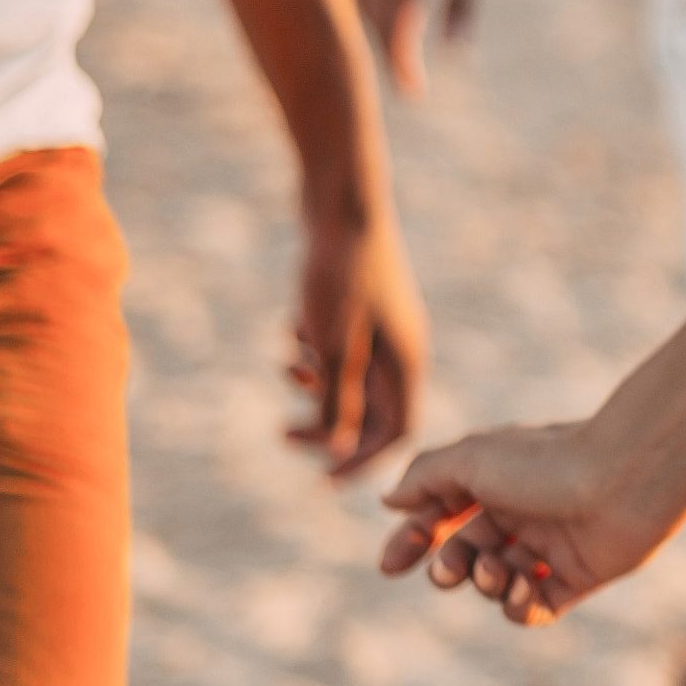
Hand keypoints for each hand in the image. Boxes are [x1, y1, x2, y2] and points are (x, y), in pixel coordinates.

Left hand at [289, 210, 426, 477]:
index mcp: (404, 363)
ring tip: (286, 365)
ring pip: (350, 383)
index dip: (362, 464)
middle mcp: (400, 351)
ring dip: (315, 388)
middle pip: (371, 413)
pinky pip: (339, 354)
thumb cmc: (338, 275)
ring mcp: (383, 331)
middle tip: (280, 435)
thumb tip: (337, 446)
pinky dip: (314, 355)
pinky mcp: (362, 313)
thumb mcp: (330, 346)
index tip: (322, 482)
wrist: (340, 204)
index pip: (397, 434)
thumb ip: (336, 400)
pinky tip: (292, 330)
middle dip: (326, 428)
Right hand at [348, 0, 488, 93]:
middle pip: (372, 23)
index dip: (401, 66)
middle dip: (389, 54)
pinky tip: (383, 11)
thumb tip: (455, 50)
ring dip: (376, 28)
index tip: (414, 92)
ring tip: (399, 51)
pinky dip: (368, 2)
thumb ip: (462, 2)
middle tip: (410, 81)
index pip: (392, 33)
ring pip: (359, 2)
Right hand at [378, 419, 671, 628]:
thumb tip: (390, 501)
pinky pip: (534, 606)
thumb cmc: (548, 461)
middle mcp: (524, 510)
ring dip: (485, 583)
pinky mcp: (578, 576)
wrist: (626, 476)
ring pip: (497, 581)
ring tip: (494, 571)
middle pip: (467, 552)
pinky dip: (517, 605)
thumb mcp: (472, 458)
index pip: (442, 514)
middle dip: (450, 568)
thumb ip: (425, 477)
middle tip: (449, 571)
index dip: (413, 539)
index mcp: (498, 478)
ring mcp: (551, 544)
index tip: (391, 564)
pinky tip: (520, 588)